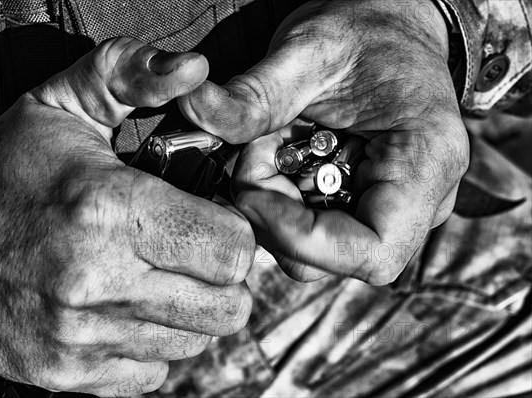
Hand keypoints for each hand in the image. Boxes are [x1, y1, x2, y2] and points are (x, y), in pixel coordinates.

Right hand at [0, 38, 254, 395]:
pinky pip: (152, 372)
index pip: (233, 251)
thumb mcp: (68, 99)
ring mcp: (80, 336)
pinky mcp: (65, 373)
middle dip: (224, 277)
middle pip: (228, 307)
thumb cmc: (10, 164)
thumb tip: (196, 69)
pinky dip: (151, 342)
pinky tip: (124, 308)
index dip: (236, 233)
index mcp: (110, 208)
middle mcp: (97, 281)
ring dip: (189, 310)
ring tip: (154, 274)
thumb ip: (135, 73)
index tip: (214, 219)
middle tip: (193, 250)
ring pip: (195, 342)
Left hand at [178, 0, 468, 283]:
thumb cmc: (365, 32)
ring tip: (268, 149)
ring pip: (318, 252)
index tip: (249, 191)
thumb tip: (193, 108)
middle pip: (335, 259)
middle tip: (253, 156)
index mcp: (427, 164)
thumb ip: (253, 93)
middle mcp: (422, 201)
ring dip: (273, 211)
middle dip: (275, 220)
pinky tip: (280, 159)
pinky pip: (315, 230)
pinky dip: (282, 204)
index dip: (299, 237)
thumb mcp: (309, 51)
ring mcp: (394, 209)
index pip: (371, 252)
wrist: (393, 28)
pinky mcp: (367, 206)